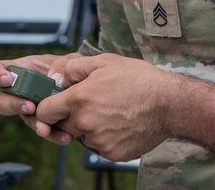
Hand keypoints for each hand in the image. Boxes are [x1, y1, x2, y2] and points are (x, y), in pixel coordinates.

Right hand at [0, 53, 79, 145]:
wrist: (88, 90)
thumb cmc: (72, 71)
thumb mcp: (70, 61)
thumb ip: (61, 64)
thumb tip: (53, 78)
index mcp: (24, 70)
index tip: (8, 80)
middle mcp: (22, 92)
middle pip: (2, 101)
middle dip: (13, 105)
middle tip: (30, 106)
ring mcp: (31, 110)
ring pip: (25, 119)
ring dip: (36, 124)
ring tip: (47, 127)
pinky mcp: (44, 124)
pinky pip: (44, 132)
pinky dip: (54, 135)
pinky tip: (65, 136)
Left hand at [35, 53, 179, 161]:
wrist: (169, 104)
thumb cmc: (139, 80)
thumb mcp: (104, 61)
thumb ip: (73, 68)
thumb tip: (54, 76)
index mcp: (79, 99)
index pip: (45, 111)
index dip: (47, 106)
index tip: (54, 103)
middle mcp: (85, 123)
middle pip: (62, 126)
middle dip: (69, 116)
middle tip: (90, 104)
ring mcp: (99, 141)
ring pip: (81, 137)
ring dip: (88, 128)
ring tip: (110, 112)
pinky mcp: (112, 154)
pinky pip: (98, 147)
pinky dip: (104, 138)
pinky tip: (119, 123)